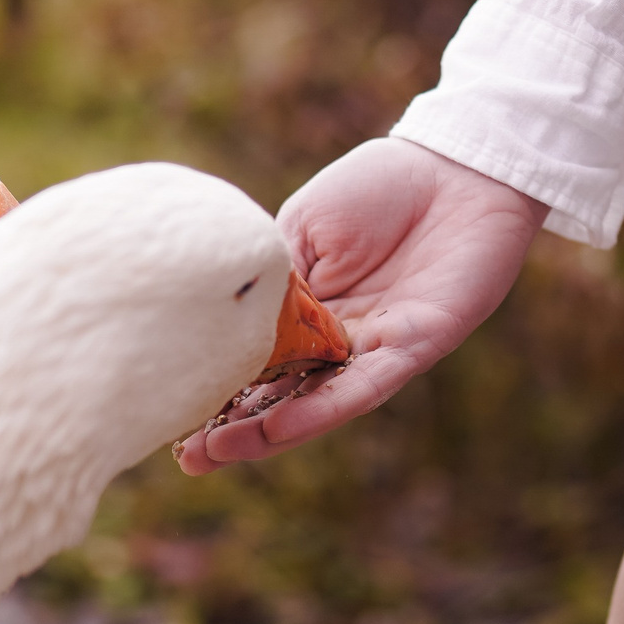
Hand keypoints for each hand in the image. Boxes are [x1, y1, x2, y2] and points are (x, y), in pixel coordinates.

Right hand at [176, 139, 548, 473]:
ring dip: (268, 432)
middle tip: (185, 457)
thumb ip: (269, 277)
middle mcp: (338, 339)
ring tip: (217, 453)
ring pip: (317, 403)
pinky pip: (363, 386)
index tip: (170, 411)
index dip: (218, 387)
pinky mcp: (416, 345)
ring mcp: (375, 347)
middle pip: (281, 395)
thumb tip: (221, 319)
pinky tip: (280, 428)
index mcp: (307, 309)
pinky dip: (320, 409)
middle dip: (234, 428)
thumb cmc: (381, 186)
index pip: (257, 360)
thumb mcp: (300, 226)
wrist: (454, 166)